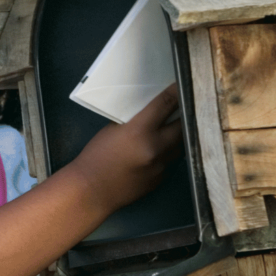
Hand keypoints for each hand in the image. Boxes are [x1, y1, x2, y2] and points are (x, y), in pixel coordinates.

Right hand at [72, 84, 182, 217]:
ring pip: (180, 146)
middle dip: (184, 116)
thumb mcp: (112, 130)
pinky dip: (167, 155)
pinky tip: (157, 154)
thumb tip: (151, 114)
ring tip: (172, 131)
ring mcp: (160, 166)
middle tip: (184, 109)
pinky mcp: (160, 179)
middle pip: (182, 126)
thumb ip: (134, 121)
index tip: (182, 86)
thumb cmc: (96, 156)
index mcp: (139, 131)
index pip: (165, 105)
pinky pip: (171, 162)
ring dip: (177, 137)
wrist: (91, 190)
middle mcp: (155, 147)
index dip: (176, 92)